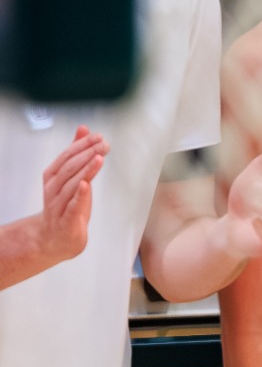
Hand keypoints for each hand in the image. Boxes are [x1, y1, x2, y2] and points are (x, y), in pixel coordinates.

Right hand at [38, 126, 107, 263]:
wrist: (55, 237)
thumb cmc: (66, 204)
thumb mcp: (72, 177)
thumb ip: (77, 153)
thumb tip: (83, 129)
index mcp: (53, 176)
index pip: (66, 157)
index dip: (81, 145)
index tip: (98, 136)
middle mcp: (53, 188)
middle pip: (69, 168)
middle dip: (86, 154)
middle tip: (103, 144)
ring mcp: (58, 204)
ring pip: (71, 184)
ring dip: (86, 170)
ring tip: (98, 157)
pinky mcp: (67, 220)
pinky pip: (72, 206)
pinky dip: (79, 195)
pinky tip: (85, 184)